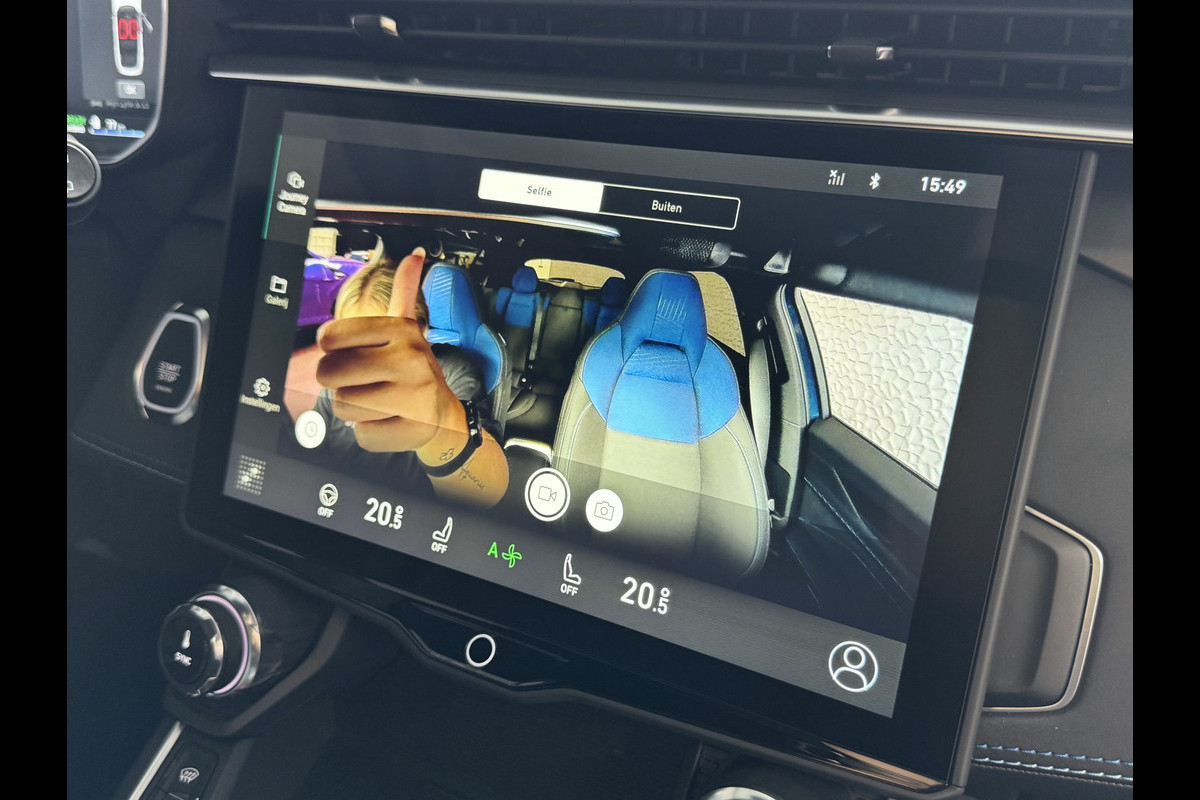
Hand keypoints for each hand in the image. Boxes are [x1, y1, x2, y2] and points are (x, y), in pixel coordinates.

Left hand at [315, 248, 463, 452]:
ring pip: (343, 406)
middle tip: (362, 383)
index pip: (329, 337)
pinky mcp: (411, 429)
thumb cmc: (414, 370)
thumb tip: (416, 253)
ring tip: (378, 402)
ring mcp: (413, 396)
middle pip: (330, 375)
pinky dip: (369, 432)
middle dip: (338, 383)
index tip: (350, 355)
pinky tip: (389, 421)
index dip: (331, 351)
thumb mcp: (408, 329)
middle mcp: (410, 359)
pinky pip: (362, 434)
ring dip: (353, 409)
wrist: (445, 415)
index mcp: (401, 331)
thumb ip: (405, 291)